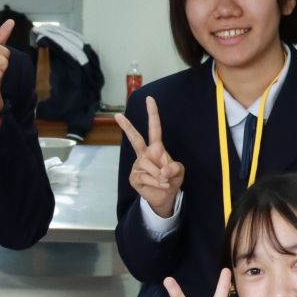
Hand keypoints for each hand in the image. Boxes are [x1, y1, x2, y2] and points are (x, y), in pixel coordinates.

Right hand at [116, 96, 185, 216]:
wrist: (165, 197)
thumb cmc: (171, 179)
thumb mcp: (179, 171)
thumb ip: (174, 168)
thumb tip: (162, 170)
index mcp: (156, 148)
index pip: (154, 128)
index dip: (152, 114)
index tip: (149, 99)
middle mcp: (144, 154)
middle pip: (135, 138)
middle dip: (127, 127)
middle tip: (117, 116)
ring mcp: (138, 165)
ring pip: (148, 165)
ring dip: (160, 175)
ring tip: (164, 181)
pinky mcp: (134, 177)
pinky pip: (146, 177)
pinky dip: (157, 183)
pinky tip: (160, 185)